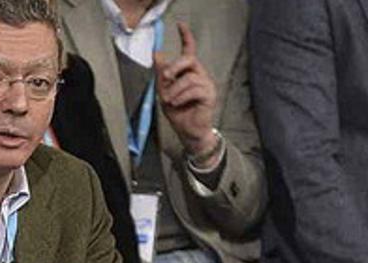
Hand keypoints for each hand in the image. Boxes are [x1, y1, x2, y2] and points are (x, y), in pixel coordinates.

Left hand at [153, 22, 217, 160]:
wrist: (187, 132)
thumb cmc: (178, 112)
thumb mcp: (164, 91)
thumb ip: (162, 74)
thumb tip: (157, 54)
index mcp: (189, 72)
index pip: (189, 50)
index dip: (186, 36)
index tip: (180, 25)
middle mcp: (200, 75)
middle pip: (189, 59)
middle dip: (174, 67)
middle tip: (165, 78)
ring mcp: (207, 84)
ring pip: (189, 78)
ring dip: (174, 90)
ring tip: (170, 100)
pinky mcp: (210, 95)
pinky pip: (194, 89)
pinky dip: (181, 96)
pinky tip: (176, 103)